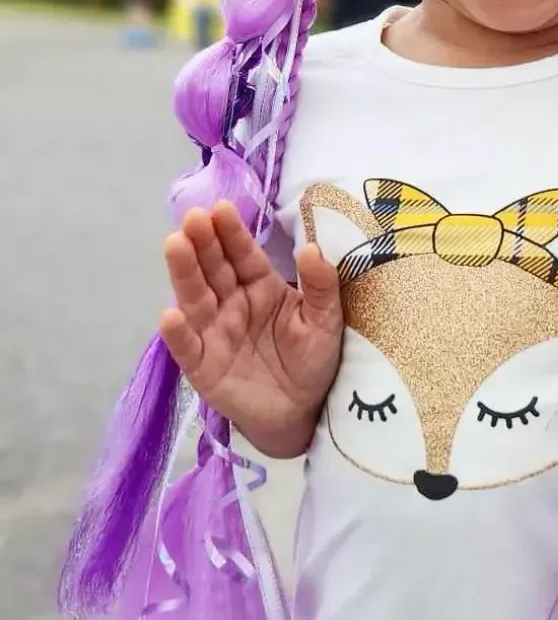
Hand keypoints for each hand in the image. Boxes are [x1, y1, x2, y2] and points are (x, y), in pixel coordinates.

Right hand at [160, 201, 343, 455]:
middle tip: (194, 217)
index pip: (244, 254)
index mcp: (261, 286)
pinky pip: (188, 347)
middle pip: (214, 269)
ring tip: (175, 245)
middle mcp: (232, 303)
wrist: (303, 411)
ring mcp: (214, 332)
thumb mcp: (326, 320)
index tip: (222, 208)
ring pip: (196, 298)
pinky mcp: (203, 366)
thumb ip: (321, 285)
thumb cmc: (312, 359)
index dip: (232, 232)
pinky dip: (178, 333)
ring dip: (184, 272)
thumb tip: (311, 248)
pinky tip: (170, 314)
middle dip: (203, 242)